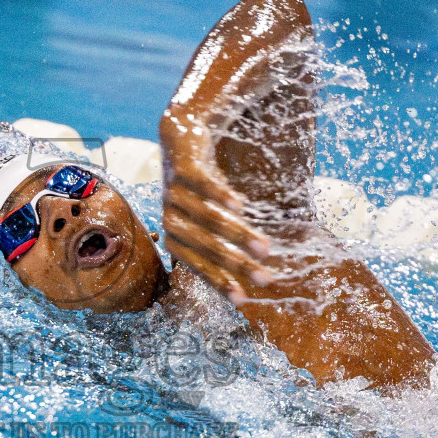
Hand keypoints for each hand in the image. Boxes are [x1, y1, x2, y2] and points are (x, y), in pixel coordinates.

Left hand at [159, 127, 273, 301]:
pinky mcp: (181, 169)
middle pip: (206, 246)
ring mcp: (173, 193)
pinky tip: (239, 205)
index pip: (198, 266)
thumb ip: (220, 243)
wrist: (181, 137)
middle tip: (266, 278)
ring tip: (266, 248)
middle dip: (236, 264)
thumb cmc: (199, 187)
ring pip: (207, 218)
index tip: (243, 300)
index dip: (220, 282)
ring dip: (237, 234)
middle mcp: (171, 218)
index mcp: (176, 237)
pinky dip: (219, 195)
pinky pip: (201, 184)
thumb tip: (249, 278)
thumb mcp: (206, 217)